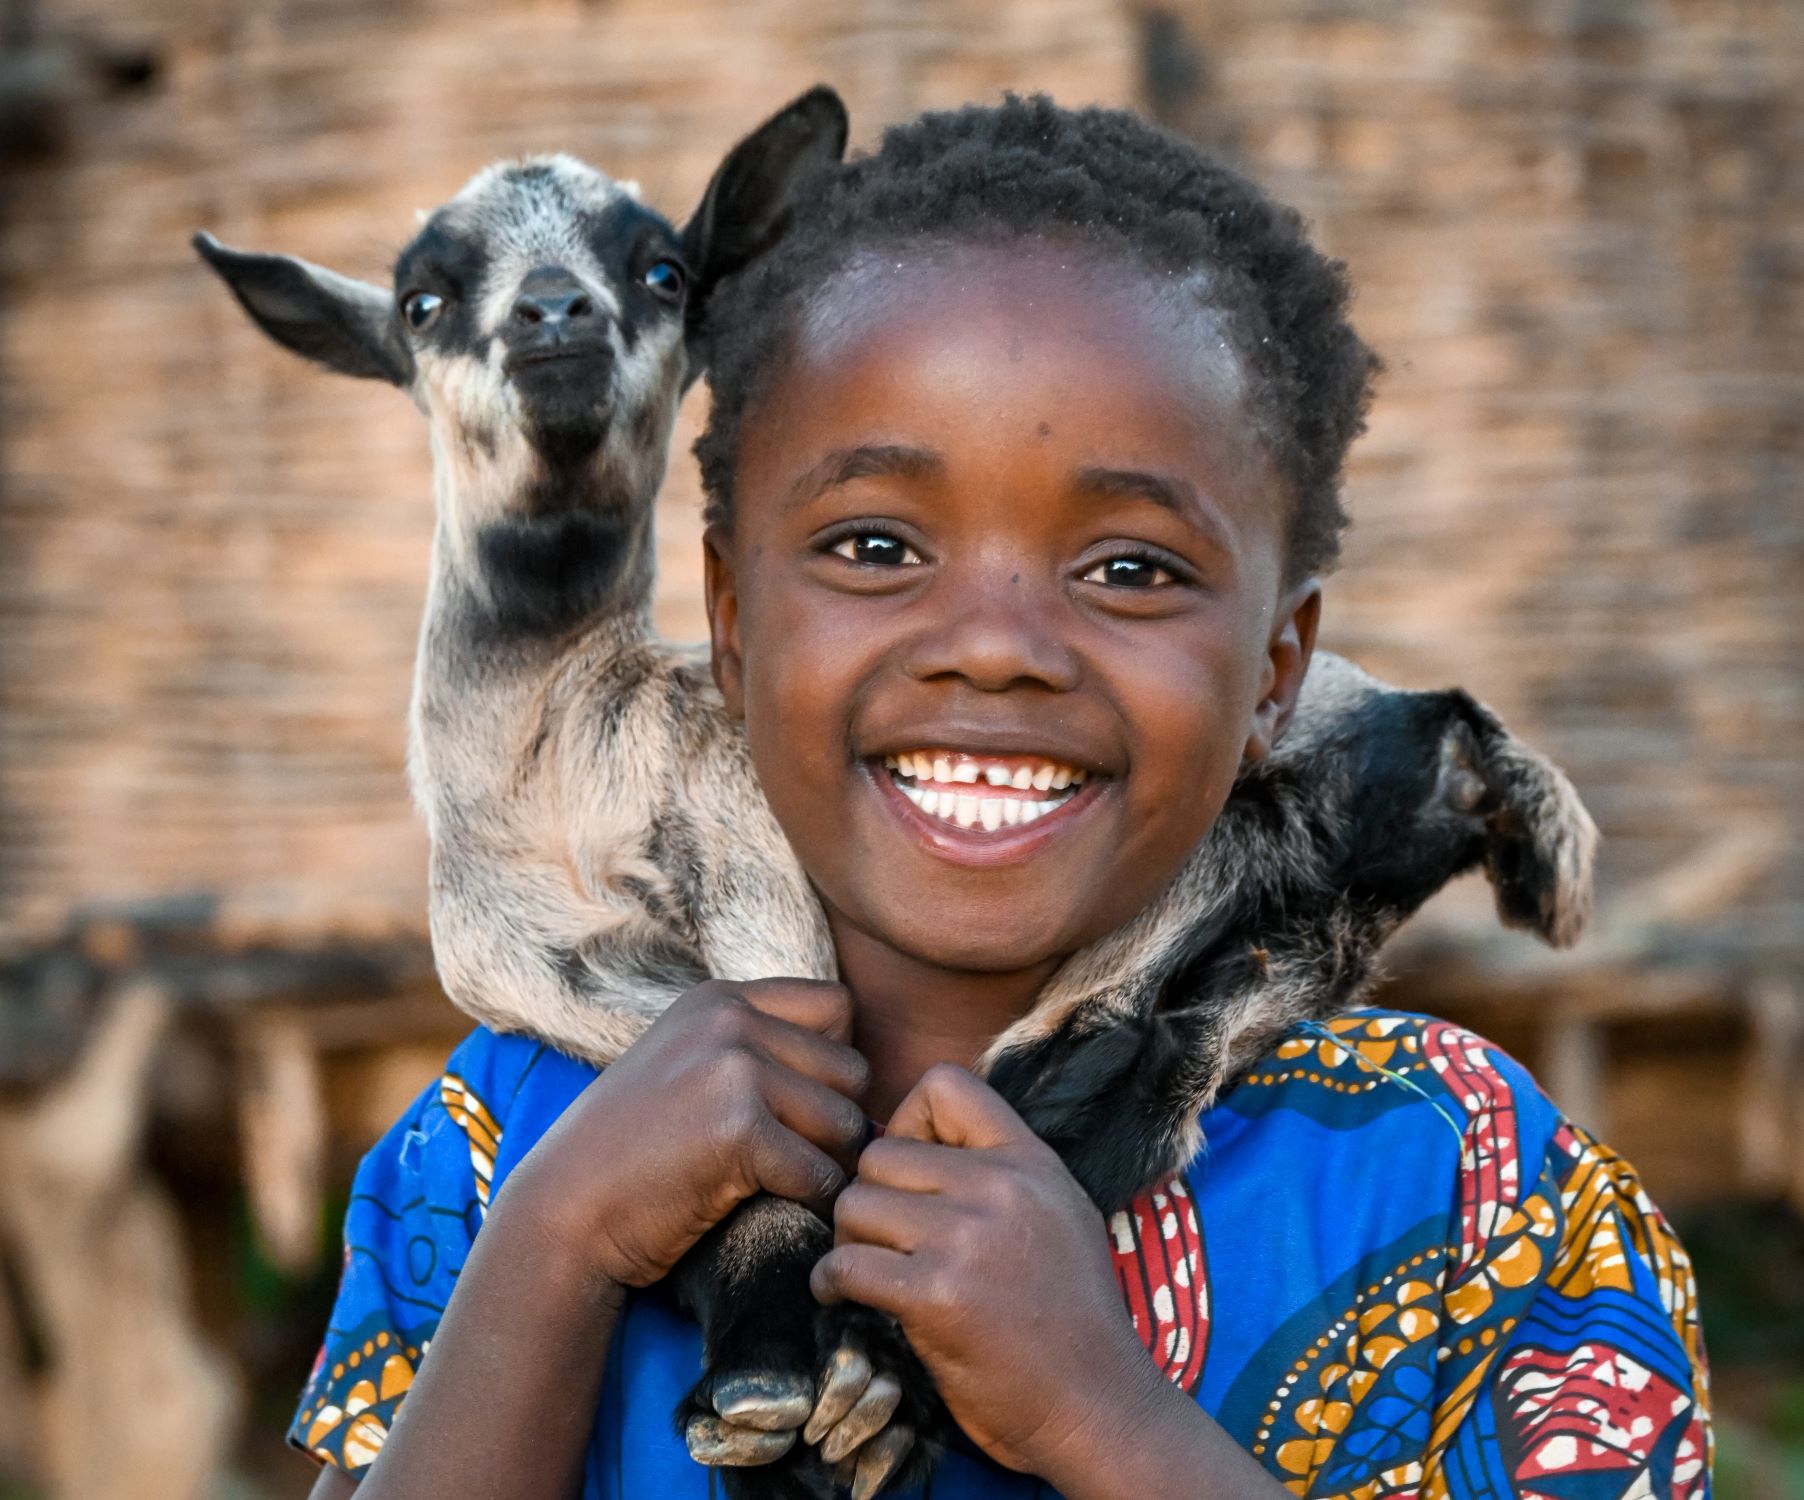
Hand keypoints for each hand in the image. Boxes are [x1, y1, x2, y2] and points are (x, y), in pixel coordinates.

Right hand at [504, 978, 869, 1288]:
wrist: (564, 1212)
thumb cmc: (633, 1154)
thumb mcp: (688, 1067)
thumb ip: (760, 1051)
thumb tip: (868, 1082)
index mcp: (720, 998)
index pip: (837, 1006)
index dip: (834, 1063)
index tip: (802, 1108)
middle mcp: (730, 1019)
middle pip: (851, 1068)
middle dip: (837, 1121)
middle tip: (799, 1160)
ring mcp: (734, 1068)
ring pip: (845, 1122)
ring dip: (827, 1165)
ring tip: (784, 1186)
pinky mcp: (739, 1128)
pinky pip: (820, 1171)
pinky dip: (809, 1202)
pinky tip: (774, 1208)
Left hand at [810, 1064, 1172, 1485]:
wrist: (1099, 1406)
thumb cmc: (1074, 1320)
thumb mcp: (1059, 1214)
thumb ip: (1001, 1173)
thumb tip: (918, 1149)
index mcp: (1031, 1160)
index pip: (944, 1084)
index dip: (907, 1120)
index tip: (910, 1172)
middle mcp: (999, 1186)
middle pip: (879, 1154)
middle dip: (868, 1196)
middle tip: (878, 1238)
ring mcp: (967, 1239)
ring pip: (854, 1203)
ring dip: (849, 1239)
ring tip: (866, 1270)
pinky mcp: (936, 1295)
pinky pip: (846, 1262)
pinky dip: (831, 1282)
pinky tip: (843, 1298)